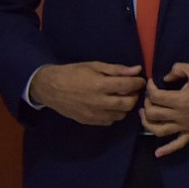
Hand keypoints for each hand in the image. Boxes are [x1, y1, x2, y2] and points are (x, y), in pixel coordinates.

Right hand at [28, 62, 143, 124]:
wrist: (49, 88)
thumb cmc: (73, 73)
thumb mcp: (95, 66)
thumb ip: (117, 69)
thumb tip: (137, 70)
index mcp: (100, 85)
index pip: (129, 86)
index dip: (138, 82)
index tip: (139, 80)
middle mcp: (98, 102)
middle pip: (128, 104)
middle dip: (134, 96)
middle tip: (131, 90)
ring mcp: (93, 114)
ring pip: (120, 115)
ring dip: (125, 106)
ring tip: (121, 97)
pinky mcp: (88, 121)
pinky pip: (109, 121)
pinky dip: (114, 114)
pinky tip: (110, 106)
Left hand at [140, 63, 188, 157]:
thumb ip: (178, 69)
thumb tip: (165, 78)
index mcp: (180, 100)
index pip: (155, 96)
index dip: (149, 87)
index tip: (152, 81)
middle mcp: (179, 115)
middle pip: (152, 113)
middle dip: (147, 103)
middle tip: (151, 95)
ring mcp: (185, 126)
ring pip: (158, 130)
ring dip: (147, 123)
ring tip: (145, 114)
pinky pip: (178, 144)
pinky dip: (166, 150)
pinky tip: (157, 153)